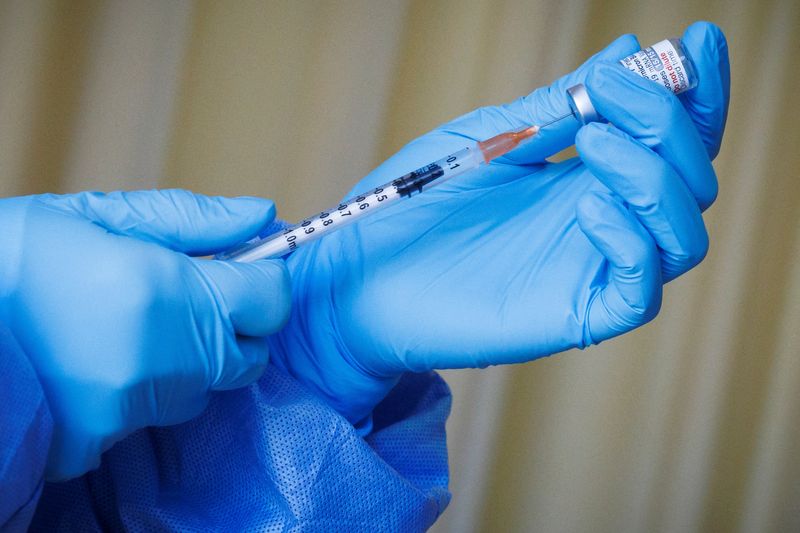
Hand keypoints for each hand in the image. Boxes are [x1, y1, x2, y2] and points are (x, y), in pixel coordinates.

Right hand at [0, 190, 289, 479]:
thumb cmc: (15, 260)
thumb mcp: (97, 216)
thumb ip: (192, 219)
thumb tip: (261, 215)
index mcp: (171, 291)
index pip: (273, 298)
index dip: (263, 278)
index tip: (242, 267)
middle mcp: (169, 357)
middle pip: (250, 352)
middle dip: (232, 323)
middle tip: (182, 296)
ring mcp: (140, 403)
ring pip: (208, 385)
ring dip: (189, 357)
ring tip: (129, 326)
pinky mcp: (107, 437)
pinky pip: (160, 412)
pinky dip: (147, 388)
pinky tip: (104, 360)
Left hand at [268, 22, 729, 424]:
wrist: (361, 273)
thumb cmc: (417, 204)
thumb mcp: (490, 138)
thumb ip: (559, 105)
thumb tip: (627, 52)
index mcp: (586, 172)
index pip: (669, 134)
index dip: (695, 90)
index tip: (700, 40)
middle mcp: (603, 218)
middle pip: (689, 176)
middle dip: (667, 121)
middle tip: (613, 89)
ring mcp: (592, 267)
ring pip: (682, 232)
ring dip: (654, 174)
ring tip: (593, 139)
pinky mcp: (576, 314)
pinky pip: (640, 291)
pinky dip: (632, 239)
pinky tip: (588, 203)